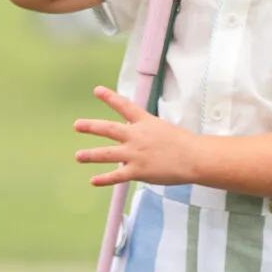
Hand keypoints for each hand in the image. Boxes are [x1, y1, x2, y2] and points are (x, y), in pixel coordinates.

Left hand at [74, 86, 202, 186]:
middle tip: (77, 125)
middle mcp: (136, 136)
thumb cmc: (184, 144)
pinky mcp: (137, 171)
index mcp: (145, 122)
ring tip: (78, 156)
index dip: (109, 97)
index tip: (97, 90)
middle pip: (108, 129)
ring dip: (90, 155)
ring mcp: (135, 154)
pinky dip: (104, 179)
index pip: (124, 106)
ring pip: (107, 154)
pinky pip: (117, 176)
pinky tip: (93, 181)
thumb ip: (148, 135)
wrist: (193, 157)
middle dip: (91, 127)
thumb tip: (137, 146)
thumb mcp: (164, 130)